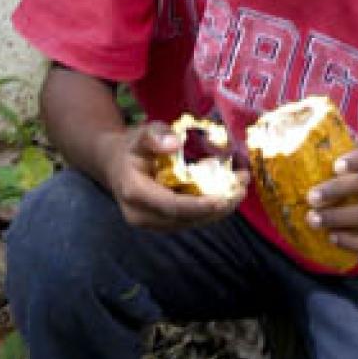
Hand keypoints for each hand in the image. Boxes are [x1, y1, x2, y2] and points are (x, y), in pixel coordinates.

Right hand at [100, 122, 248, 231]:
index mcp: (135, 192)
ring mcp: (153, 223)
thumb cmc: (131, 148)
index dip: (198, 205)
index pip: (171, 206)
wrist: (115, 165)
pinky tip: (229, 192)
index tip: (222, 199)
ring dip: (219, 209)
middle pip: (186, 218)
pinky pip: (190, 219)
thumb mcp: (139, 134)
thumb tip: (175, 143)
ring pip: (191, 222)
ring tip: (242, 189)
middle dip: (218, 206)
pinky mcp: (163, 224)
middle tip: (242, 188)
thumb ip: (154, 135)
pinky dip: (211, 208)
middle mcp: (142, 215)